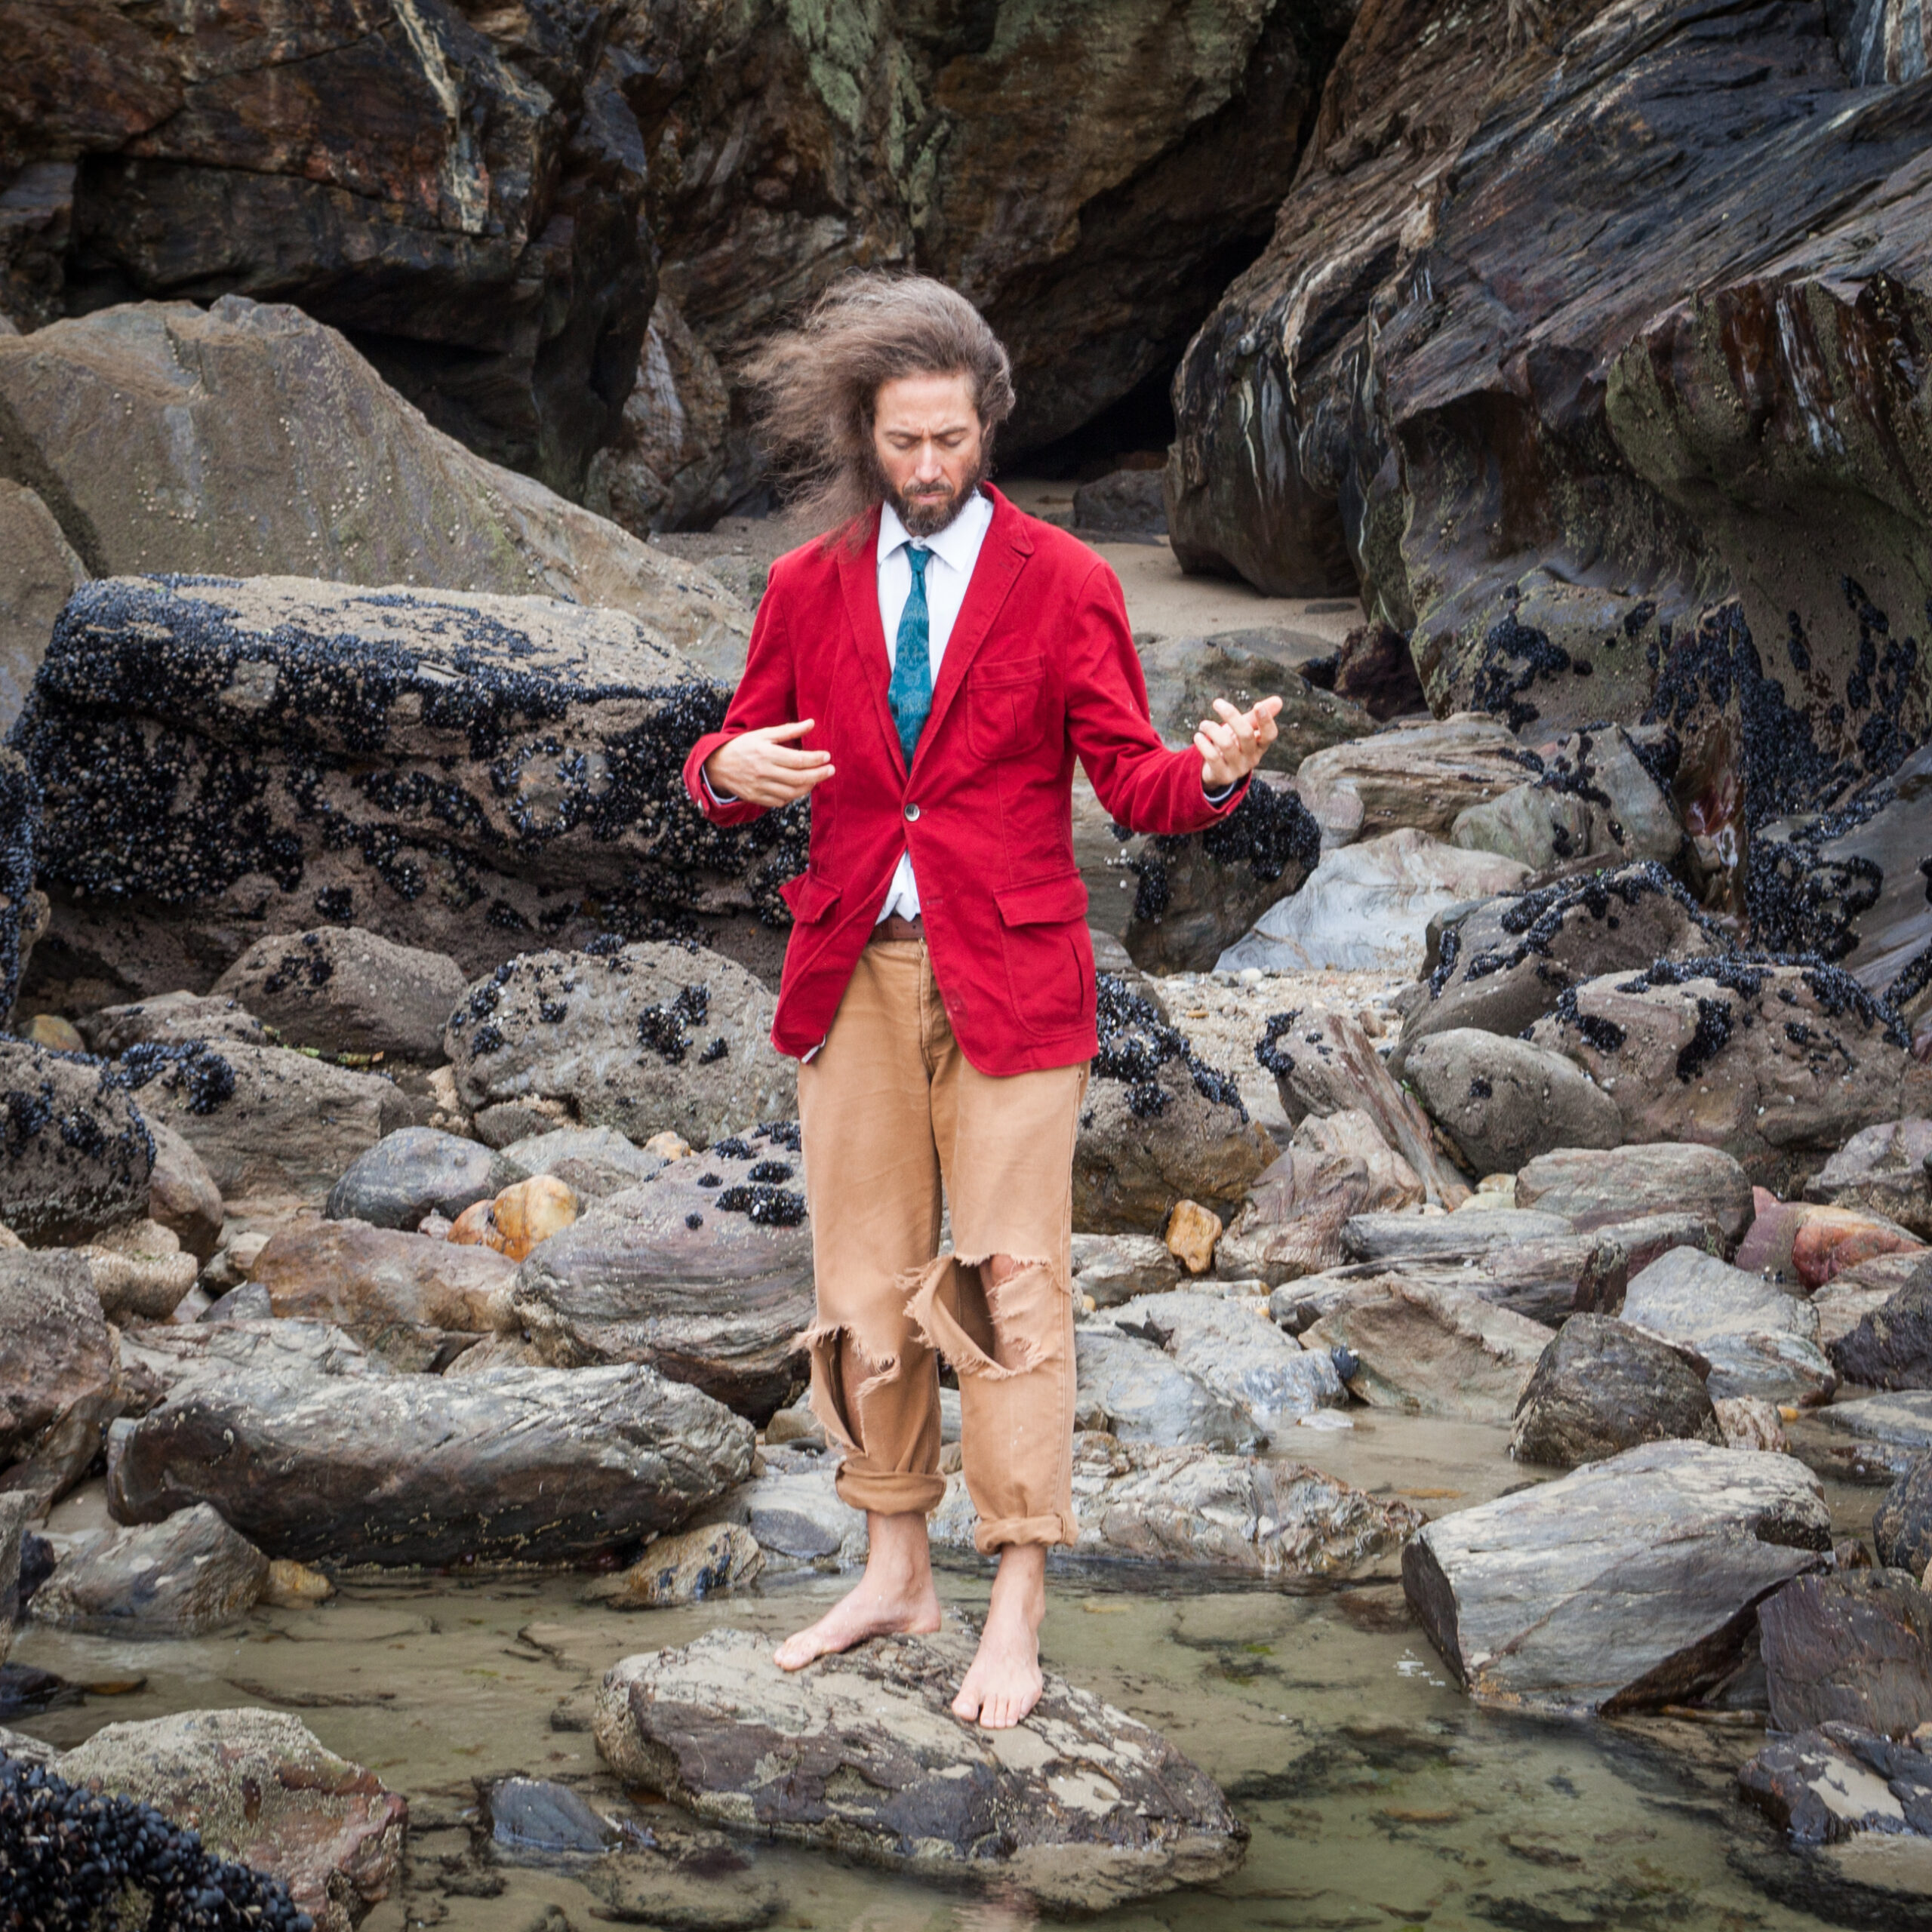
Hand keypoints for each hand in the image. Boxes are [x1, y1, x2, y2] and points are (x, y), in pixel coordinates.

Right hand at [704, 720, 834, 807]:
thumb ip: (789, 730)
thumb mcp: (764, 734)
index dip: (816, 759)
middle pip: (798, 778)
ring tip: (817, 779)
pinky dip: (793, 796)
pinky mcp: (756, 798)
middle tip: (830, 770)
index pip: (798, 759)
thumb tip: (811, 723)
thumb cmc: (743, 746)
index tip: (827, 757)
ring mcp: (760, 787)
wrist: (717, 765)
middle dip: (818, 775)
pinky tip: (799, 788)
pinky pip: (780, 801)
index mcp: (766, 753)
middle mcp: (764, 772)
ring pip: (792, 792)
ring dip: (808, 787)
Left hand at [1195, 695, 1281, 790]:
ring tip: (1203, 724)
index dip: (1266, 721)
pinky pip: (1213, 758)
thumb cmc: (1233, 744)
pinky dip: (1204, 744)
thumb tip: (1279, 700)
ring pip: (1227, 745)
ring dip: (1213, 730)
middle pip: (1246, 734)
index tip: (1257, 705)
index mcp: (1260, 745)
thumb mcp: (1244, 730)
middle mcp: (1252, 758)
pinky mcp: (1223, 775)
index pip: (1270, 734)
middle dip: (1231, 716)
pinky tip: (1198, 736)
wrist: (1217, 771)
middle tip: (1217, 703)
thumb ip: (1256, 716)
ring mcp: (1238, 768)